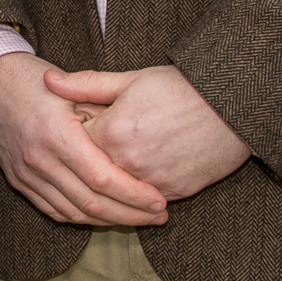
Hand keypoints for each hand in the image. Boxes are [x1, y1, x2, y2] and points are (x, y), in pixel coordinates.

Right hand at [0, 50, 168, 226]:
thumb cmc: (32, 79)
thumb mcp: (71, 88)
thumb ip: (104, 114)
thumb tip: (141, 143)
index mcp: (56, 134)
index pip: (103, 179)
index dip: (135, 195)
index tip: (160, 201)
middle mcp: (39, 159)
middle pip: (92, 203)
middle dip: (131, 214)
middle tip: (158, 216)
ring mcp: (26, 173)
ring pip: (74, 213)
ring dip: (110, 221)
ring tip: (138, 219)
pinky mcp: (18, 180)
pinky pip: (54, 210)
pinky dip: (82, 217)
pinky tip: (104, 215)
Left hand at [48, 64, 252, 202]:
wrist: (233, 106)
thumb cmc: (181, 87)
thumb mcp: (131, 80)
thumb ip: (86, 85)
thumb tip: (48, 81)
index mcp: (111, 132)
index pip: (73, 146)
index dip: (71, 138)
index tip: (73, 130)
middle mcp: (127, 162)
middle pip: (91, 174)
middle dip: (85, 167)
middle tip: (85, 157)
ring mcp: (151, 181)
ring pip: (117, 193)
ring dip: (109, 186)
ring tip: (110, 172)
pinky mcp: (175, 192)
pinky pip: (144, 201)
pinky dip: (136, 195)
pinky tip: (134, 184)